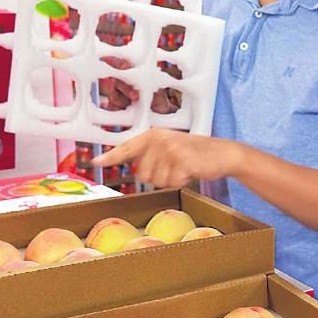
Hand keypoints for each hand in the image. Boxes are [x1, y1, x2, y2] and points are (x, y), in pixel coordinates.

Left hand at [92, 130, 243, 187]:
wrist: (223, 153)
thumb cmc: (195, 154)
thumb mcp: (170, 148)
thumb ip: (151, 155)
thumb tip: (135, 170)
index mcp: (153, 135)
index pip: (126, 148)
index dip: (110, 157)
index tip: (95, 163)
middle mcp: (158, 139)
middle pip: (142, 174)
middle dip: (158, 177)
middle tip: (175, 167)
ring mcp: (170, 149)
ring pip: (156, 181)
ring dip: (171, 180)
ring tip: (183, 168)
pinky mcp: (182, 160)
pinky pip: (172, 183)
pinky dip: (182, 181)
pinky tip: (191, 171)